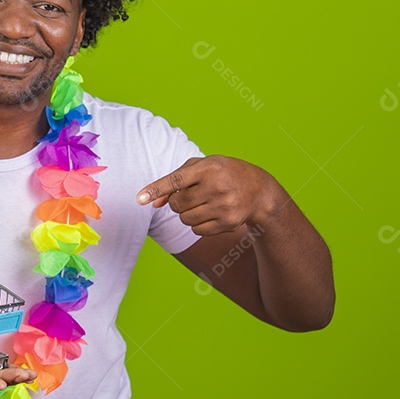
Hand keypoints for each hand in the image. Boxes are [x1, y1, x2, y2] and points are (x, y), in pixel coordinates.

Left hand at [135, 155, 286, 235]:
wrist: (260, 191)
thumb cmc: (223, 174)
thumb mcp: (202, 168)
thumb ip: (174, 181)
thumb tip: (152, 203)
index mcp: (209, 167)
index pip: (176, 180)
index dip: (156, 189)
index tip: (139, 199)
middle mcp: (217, 186)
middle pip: (177, 204)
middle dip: (177, 202)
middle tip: (190, 195)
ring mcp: (224, 206)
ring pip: (185, 219)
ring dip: (186, 214)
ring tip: (202, 204)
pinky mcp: (229, 223)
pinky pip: (197, 231)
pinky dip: (197, 225)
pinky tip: (211, 214)